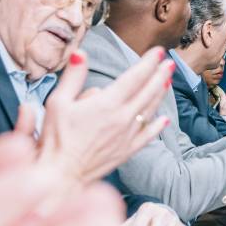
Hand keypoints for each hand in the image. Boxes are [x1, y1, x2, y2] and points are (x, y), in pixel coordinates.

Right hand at [38, 48, 172, 183]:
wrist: (62, 174)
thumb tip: (80, 53)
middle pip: (147, 91)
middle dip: (160, 75)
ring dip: (160, 94)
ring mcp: (128, 135)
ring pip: (150, 110)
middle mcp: (123, 118)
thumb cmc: (56, 138)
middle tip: (170, 63)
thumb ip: (72, 77)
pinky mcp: (127, 151)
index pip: (134, 77)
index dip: (148, 63)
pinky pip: (148, 136)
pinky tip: (164, 120)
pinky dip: (157, 126)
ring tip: (167, 82)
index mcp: (107, 104)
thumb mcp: (57, 102)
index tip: (158, 51)